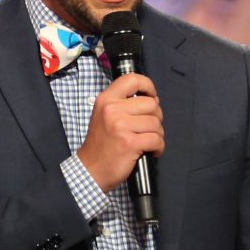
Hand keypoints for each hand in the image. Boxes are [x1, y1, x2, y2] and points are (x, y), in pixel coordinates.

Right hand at [77, 72, 162, 189]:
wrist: (90, 170)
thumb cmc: (101, 144)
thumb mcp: (103, 115)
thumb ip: (122, 103)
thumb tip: (150, 98)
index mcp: (106, 100)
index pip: (132, 79)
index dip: (148, 86)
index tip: (152, 96)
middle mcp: (112, 110)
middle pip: (151, 104)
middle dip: (156, 117)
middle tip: (148, 128)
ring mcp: (121, 126)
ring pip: (156, 123)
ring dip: (157, 134)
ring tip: (147, 141)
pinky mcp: (130, 143)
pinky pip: (156, 139)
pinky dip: (158, 147)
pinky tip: (151, 151)